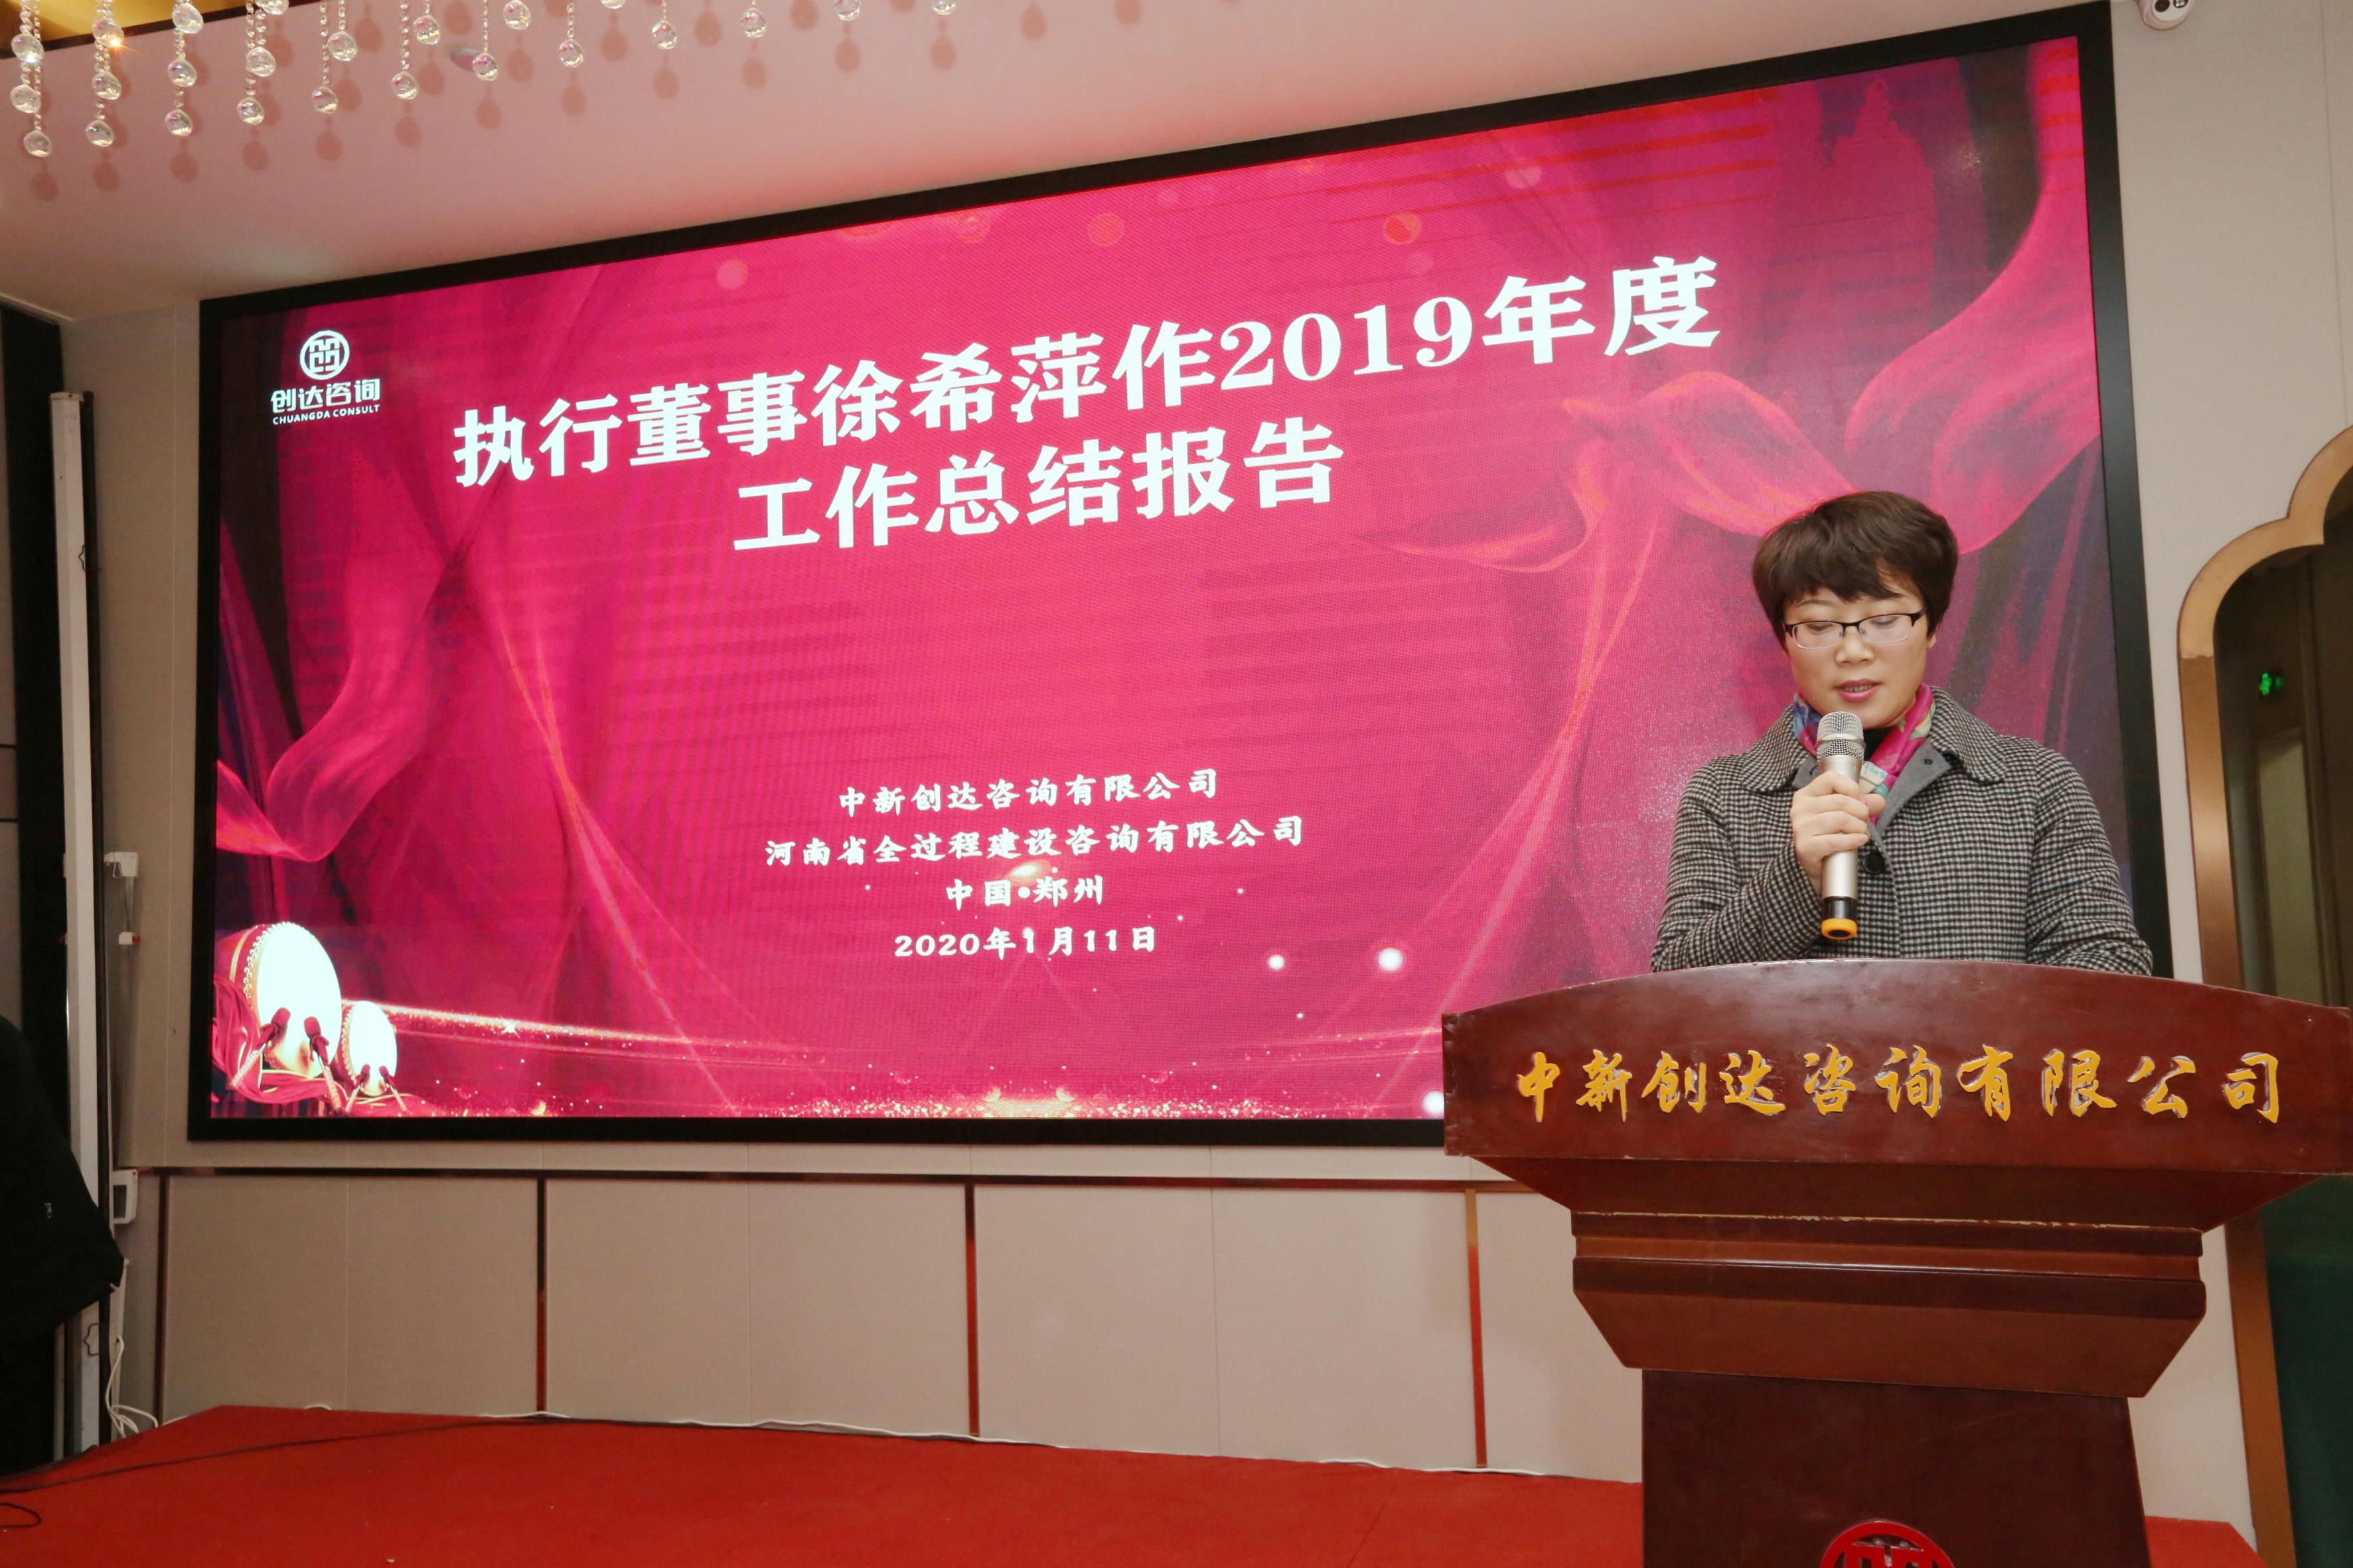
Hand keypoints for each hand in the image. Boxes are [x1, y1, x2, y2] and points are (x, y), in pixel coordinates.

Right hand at [1790, 771, 1884, 894]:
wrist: (1818, 865)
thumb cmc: (1830, 834)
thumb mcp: (1846, 813)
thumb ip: (1863, 804)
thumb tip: (1879, 800)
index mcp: (1806, 794)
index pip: (1831, 778)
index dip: (1852, 788)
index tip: (1860, 801)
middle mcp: (1799, 808)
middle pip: (1840, 801)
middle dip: (1861, 811)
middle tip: (1864, 821)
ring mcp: (1800, 828)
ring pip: (1839, 819)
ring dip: (1859, 826)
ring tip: (1862, 833)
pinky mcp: (1805, 846)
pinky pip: (1835, 840)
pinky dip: (1853, 840)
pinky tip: (1860, 840)